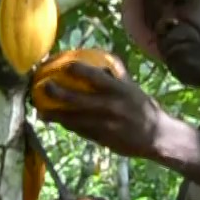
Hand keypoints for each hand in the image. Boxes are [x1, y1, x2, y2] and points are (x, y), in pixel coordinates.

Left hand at [37, 63, 174, 160]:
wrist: (158, 137)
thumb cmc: (145, 109)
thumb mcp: (133, 89)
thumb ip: (117, 76)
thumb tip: (101, 61)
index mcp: (119, 90)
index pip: (93, 75)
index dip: (74, 69)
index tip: (61, 64)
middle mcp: (110, 106)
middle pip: (76, 99)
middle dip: (56, 92)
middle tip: (42, 86)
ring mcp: (105, 125)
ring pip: (74, 119)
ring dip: (55, 115)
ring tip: (40, 111)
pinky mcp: (102, 139)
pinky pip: (80, 131)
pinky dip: (67, 126)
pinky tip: (57, 122)